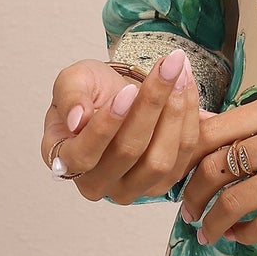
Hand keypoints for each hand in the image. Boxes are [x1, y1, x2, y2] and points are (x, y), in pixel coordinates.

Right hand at [42, 47, 205, 202]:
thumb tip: (78, 119)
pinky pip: (184, 156)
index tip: (128, 90)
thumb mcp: (72, 81)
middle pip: (129, 152)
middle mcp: (97, 184)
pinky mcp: (163, 183)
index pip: (85, 154)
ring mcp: (132, 189)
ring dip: (176, 112)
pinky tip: (187, 86)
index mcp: (66, 161)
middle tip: (168, 67)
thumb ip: (70, 97)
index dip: (108, 124)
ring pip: (160, 160)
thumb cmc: (89, 92)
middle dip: (151, 105)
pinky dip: (190, 119)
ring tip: (180, 73)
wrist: (116, 98)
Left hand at [178, 90, 256, 243]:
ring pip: (236, 199)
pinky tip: (240, 238)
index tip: (179, 178)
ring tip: (207, 233)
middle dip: (194, 194)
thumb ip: (256, 127)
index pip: (213, 131)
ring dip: (213, 222)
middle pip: (217, 165)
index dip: (186, 158)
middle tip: (189, 212)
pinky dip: (244, 235)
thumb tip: (197, 133)